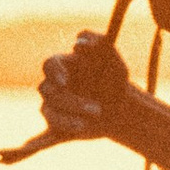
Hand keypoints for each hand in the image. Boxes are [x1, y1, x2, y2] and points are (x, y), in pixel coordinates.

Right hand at [38, 29, 132, 143]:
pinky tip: (82, 126)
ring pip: (50, 110)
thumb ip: (99, 44)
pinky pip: (54, 124)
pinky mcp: (54, 122)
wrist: (120, 108)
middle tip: (97, 109)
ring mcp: (52, 104)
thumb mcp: (114, 62)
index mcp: (64, 66)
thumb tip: (79, 43)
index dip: (54, 72)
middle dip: (73, 101)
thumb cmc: (114, 80)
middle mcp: (54, 85)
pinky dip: (67, 125)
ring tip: (95, 116)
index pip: (50, 65)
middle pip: (49, 91)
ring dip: (71, 114)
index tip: (65, 81)